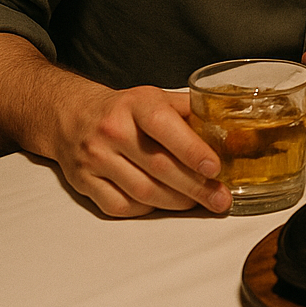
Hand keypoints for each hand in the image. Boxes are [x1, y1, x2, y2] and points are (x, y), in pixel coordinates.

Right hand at [45, 81, 231, 217]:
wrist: (73, 116)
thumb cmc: (125, 110)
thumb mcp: (156, 98)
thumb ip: (191, 111)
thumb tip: (232, 128)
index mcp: (137, 104)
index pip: (166, 127)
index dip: (192, 150)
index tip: (215, 168)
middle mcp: (113, 130)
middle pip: (160, 167)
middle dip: (196, 187)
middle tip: (220, 199)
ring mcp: (95, 158)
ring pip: (144, 191)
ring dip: (177, 202)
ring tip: (199, 202)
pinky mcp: (85, 183)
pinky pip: (123, 206)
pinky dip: (149, 209)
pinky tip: (165, 203)